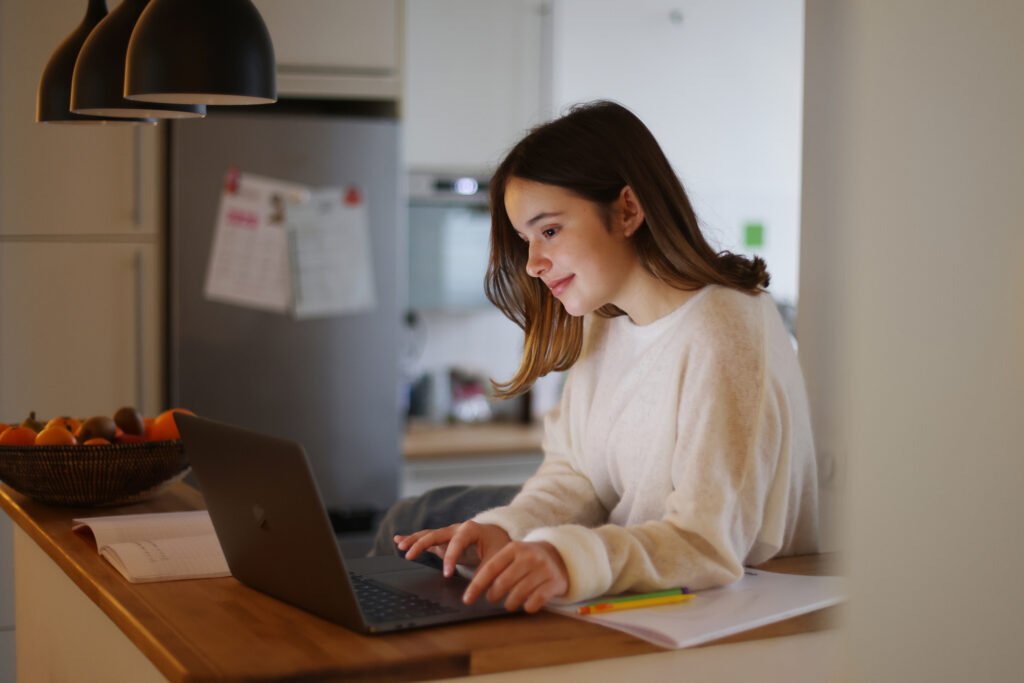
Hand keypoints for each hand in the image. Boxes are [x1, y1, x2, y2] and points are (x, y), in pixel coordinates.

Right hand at [395, 521, 511, 577]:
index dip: (451, 557)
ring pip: (428, 535)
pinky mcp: (443, 540)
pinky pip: (426, 539)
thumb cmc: (497, 545)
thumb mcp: (496, 559)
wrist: (497, 535)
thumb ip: (485, 575)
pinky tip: (399, 540)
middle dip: (421, 544)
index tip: (447, 574)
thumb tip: (473, 594)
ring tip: (399, 545)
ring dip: (413, 540)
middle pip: (436, 534)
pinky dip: (413, 540)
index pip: (457, 542)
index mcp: (470, 529)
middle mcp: (456, 529)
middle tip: (408, 555)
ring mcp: (448, 534)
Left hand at [464, 541, 567, 613]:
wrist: (561, 556)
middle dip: (493, 595)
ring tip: (509, 603)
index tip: (466, 599)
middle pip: (503, 583)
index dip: (476, 585)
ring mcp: (543, 569)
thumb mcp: (513, 555)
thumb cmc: (528, 560)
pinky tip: (526, 605)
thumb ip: (496, 567)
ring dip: (509, 604)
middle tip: (491, 598)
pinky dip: (527, 607)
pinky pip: (535, 602)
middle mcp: (529, 557)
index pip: (490, 568)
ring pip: (518, 594)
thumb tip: (473, 589)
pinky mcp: (554, 582)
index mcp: (514, 548)